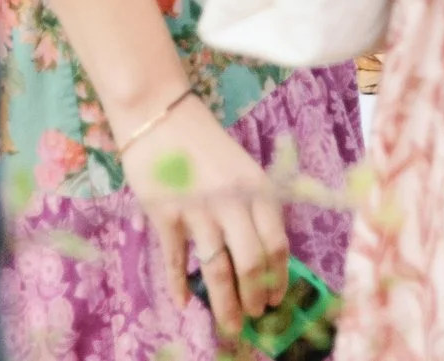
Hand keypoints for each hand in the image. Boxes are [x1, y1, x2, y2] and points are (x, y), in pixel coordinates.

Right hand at [120, 94, 288, 336]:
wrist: (164, 118)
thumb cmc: (207, 147)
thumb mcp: (243, 172)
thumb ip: (252, 208)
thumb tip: (263, 256)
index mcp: (258, 189)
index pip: (277, 242)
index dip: (279, 276)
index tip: (277, 299)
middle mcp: (233, 201)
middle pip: (251, 260)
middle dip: (255, 296)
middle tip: (254, 317)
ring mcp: (198, 208)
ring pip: (217, 267)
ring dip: (225, 302)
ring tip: (230, 324)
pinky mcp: (165, 214)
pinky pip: (175, 258)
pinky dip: (178, 284)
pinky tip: (183, 304)